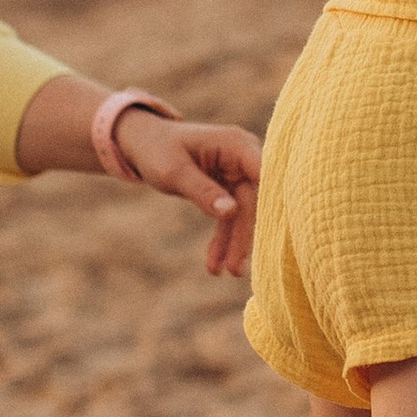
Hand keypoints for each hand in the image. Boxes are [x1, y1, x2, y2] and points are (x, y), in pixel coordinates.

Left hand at [115, 111, 261, 278]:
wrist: (143, 143)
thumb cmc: (157, 149)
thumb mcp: (175, 172)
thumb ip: (203, 191)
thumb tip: (231, 212)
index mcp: (237, 144)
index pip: (264, 176)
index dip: (271, 204)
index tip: (273, 237)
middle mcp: (244, 157)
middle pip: (254, 201)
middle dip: (244, 236)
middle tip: (235, 269)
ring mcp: (238, 174)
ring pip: (243, 214)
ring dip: (234, 244)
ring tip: (226, 272)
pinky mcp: (229, 188)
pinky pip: (231, 217)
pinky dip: (223, 239)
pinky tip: (214, 264)